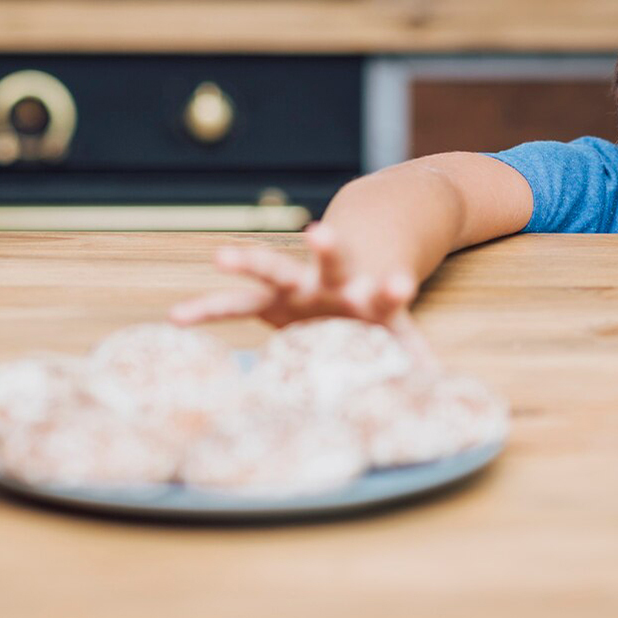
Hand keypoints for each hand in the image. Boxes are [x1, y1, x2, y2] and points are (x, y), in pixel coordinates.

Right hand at [169, 224, 416, 328]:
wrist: (350, 274)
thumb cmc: (372, 312)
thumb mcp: (394, 329)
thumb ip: (412, 352)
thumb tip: (440, 384)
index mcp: (368, 293)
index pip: (384, 290)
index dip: (392, 288)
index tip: (401, 282)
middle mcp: (331, 283)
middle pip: (332, 262)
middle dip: (327, 250)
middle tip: (321, 233)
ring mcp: (297, 287)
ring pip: (274, 269)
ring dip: (250, 261)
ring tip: (220, 256)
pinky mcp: (271, 301)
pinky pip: (235, 305)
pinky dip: (208, 310)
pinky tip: (177, 317)